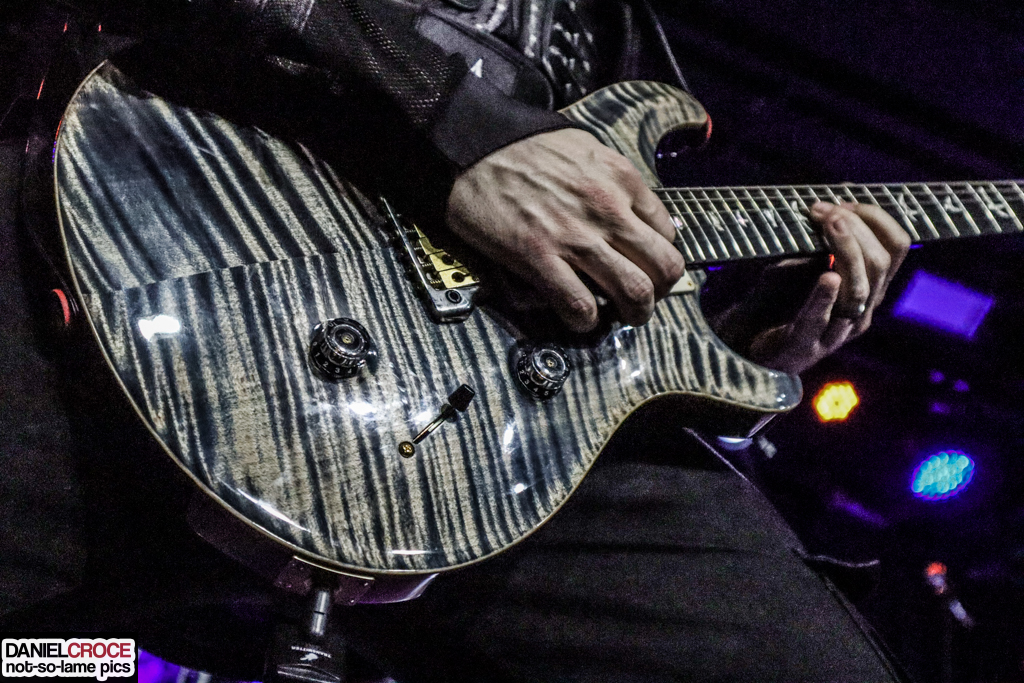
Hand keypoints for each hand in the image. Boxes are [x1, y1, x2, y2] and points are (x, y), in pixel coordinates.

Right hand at [446, 129, 684, 331]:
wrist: (474, 144)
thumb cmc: (522, 144)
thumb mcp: (585, 148)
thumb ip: (611, 180)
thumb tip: (626, 210)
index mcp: (621, 179)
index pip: (667, 233)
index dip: (658, 257)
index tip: (644, 267)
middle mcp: (608, 209)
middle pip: (664, 267)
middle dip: (661, 292)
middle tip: (644, 300)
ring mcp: (576, 236)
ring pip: (635, 291)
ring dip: (635, 314)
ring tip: (622, 318)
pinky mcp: (539, 257)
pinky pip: (579, 305)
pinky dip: (585, 321)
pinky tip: (578, 317)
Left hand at [746, 201, 909, 373]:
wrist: (748, 346)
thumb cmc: (780, 301)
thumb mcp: (804, 264)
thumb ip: (822, 243)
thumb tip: (830, 203)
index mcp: (868, 288)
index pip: (896, 247)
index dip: (876, 219)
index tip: (844, 202)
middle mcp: (861, 310)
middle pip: (880, 264)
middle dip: (857, 230)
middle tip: (827, 210)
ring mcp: (835, 331)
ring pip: (858, 290)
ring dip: (847, 252)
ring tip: (830, 225)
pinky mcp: (805, 345)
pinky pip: (820, 319)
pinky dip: (824, 296)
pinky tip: (826, 276)